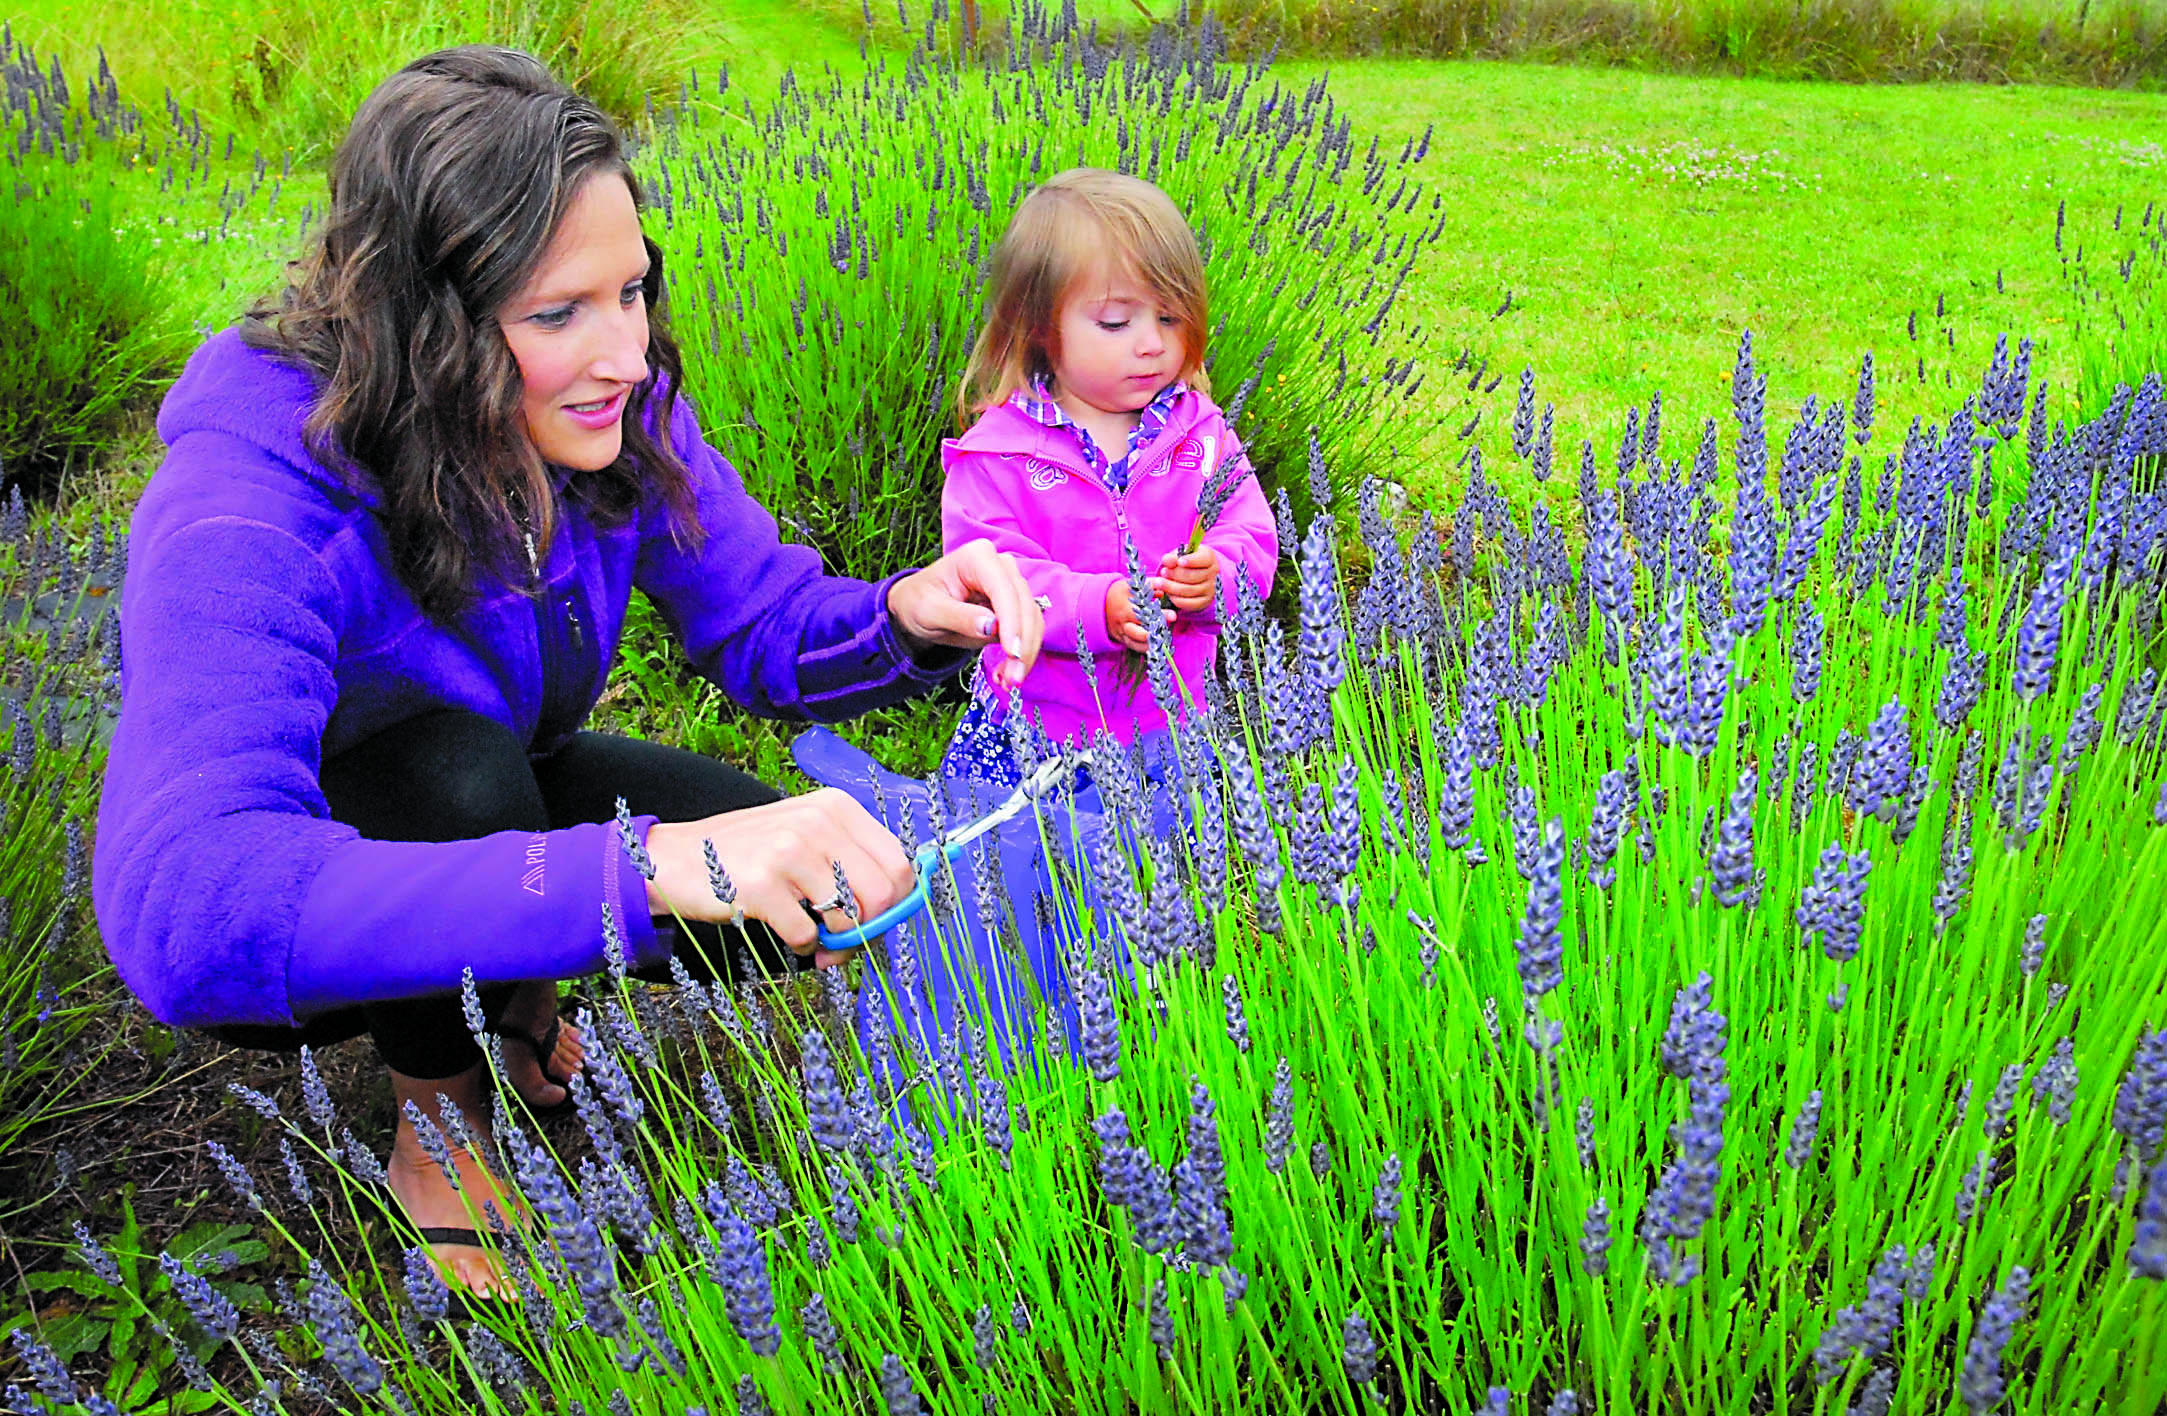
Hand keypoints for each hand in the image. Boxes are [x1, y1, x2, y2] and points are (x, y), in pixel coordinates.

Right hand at [644, 790, 914, 964]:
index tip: (875, 919)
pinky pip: (807, 936)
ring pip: (849, 918)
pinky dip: (803, 947)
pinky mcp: (762, 885)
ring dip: (835, 941)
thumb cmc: (749, 854)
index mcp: (836, 807)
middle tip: (846, 939)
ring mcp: (789, 851)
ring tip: (813, 936)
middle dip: (870, 928)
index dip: (895, 902)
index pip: (899, 863)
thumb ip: (850, 862)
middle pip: (883, 893)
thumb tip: (897, 908)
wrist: (676, 858)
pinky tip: (785, 932)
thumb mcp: (804, 836)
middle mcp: (817, 822)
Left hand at [887, 539, 1042, 692]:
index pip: (1003, 589)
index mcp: (978, 557)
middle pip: (1024, 605)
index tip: (1012, 652)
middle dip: (1023, 644)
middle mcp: (1001, 566)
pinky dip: (1023, 653)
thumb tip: (992, 627)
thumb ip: (959, 617)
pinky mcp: (1015, 606)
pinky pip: (1028, 630)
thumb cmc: (918, 601)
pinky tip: (1008, 673)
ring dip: (1026, 653)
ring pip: (1032, 620)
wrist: (917, 606)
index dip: (1012, 621)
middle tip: (1013, 678)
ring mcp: (1011, 585)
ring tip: (1009, 681)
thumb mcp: (930, 610)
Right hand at [1105, 580, 1171, 653]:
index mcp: (1127, 604)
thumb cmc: (1120, 592)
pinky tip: (1155, 648)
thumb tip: (1166, 587)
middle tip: (1166, 634)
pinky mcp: (1120, 638)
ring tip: (1163, 643)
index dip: (1160, 612)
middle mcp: (1123, 619)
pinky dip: (1143, 648)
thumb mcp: (1133, 585)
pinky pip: (1132, 646)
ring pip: (1135, 640)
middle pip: (1138, 628)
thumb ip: (1150, 585)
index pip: (1145, 608)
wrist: (1099, 603)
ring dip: (1149, 643)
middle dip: (1154, 632)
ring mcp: (1121, 630)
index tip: (1173, 615)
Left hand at [1153, 547, 1219, 614]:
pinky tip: (1167, 593)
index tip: (1179, 561)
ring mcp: (1210, 589)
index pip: (1203, 559)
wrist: (1195, 576)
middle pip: (1193, 576)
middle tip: (1163, 572)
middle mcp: (1213, 574)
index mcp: (1209, 558)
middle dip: (1175, 574)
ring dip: (1171, 587)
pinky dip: (1176, 599)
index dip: (1191, 561)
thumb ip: (1172, 557)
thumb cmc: (1186, 562)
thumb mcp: (1180, 555)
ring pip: (1189, 590)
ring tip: (1160, 582)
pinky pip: (1189, 603)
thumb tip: (1167, 561)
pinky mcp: (1204, 602)